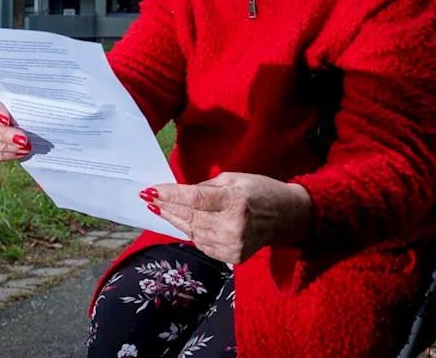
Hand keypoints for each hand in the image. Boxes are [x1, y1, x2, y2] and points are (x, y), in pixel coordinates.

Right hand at [0, 87, 29, 162]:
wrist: (14, 110)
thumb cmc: (16, 97)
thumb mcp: (16, 93)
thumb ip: (20, 98)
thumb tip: (38, 105)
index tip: (7, 119)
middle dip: (4, 134)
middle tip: (23, 139)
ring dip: (7, 147)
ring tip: (25, 147)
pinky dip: (4, 155)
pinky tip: (19, 153)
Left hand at [142, 172, 312, 263]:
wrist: (287, 216)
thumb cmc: (260, 191)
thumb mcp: (235, 178)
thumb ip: (206, 188)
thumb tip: (180, 194)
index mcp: (235, 201)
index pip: (194, 199)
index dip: (170, 195)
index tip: (150, 190)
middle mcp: (233, 226)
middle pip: (190, 217)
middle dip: (166, 207)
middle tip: (148, 198)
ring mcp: (233, 245)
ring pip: (192, 232)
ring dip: (173, 220)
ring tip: (159, 209)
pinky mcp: (233, 257)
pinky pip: (202, 244)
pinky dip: (189, 233)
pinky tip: (180, 222)